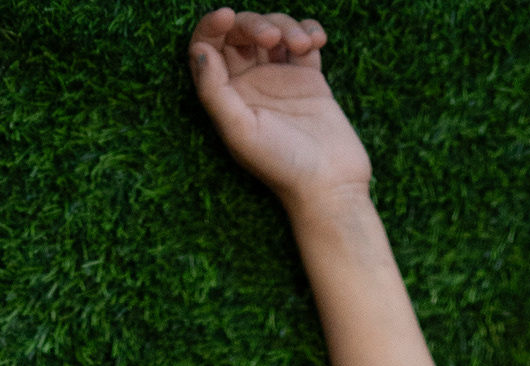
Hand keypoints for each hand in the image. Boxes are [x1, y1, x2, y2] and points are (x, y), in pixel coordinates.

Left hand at [188, 11, 371, 214]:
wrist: (330, 185)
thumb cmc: (282, 165)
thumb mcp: (239, 131)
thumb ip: (213, 91)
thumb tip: (200, 50)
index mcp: (227, 97)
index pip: (208, 48)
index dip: (212, 26)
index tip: (227, 17)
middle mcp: (250, 85)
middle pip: (241, 33)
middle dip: (254, 23)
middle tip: (272, 37)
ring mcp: (280, 79)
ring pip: (273, 30)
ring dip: (286, 25)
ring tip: (302, 45)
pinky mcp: (309, 79)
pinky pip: (304, 39)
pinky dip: (308, 30)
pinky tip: (316, 41)